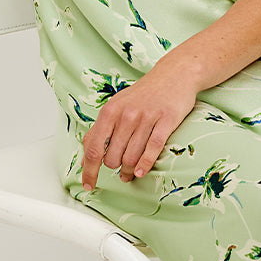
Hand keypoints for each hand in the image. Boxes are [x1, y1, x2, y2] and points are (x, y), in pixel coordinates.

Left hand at [82, 57, 199, 189]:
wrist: (174, 75)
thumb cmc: (143, 94)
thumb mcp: (116, 106)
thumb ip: (100, 130)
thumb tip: (86, 158)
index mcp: (110, 111)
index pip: (94, 148)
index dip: (89, 171)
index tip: (88, 185)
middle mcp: (126, 115)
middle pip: (113, 157)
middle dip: (115, 168)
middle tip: (121, 171)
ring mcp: (146, 117)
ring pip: (131, 157)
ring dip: (129, 170)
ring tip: (131, 173)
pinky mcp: (166, 120)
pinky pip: (152, 149)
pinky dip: (145, 164)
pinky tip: (141, 172)